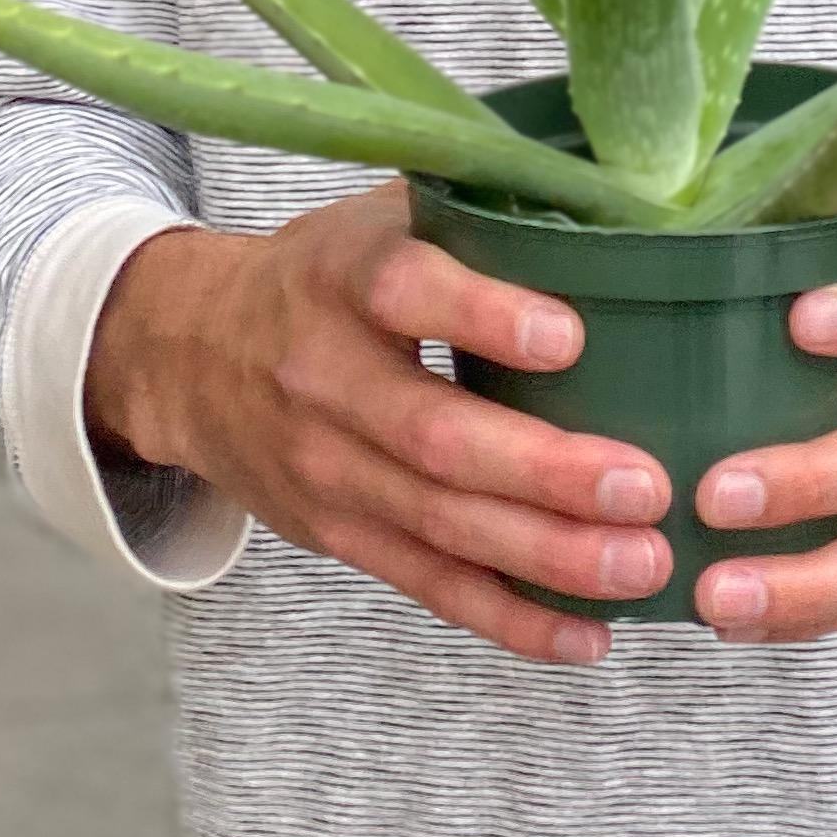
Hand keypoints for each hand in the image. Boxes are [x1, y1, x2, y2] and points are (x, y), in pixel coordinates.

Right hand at [82, 188, 672, 664]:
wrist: (190, 355)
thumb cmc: (324, 275)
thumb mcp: (376, 217)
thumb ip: (474, 211)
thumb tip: (624, 202)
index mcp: (340, 277)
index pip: (405, 290)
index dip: (483, 314)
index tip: (571, 335)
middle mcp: (324, 376)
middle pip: (435, 435)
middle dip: (545, 471)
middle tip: (646, 487)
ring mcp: (326, 469)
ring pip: (440, 524)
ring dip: (547, 556)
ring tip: (644, 565)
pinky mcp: (339, 534)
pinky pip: (429, 585)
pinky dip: (510, 618)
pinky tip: (590, 634)